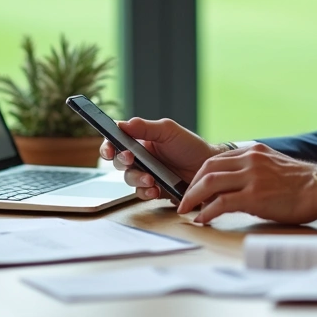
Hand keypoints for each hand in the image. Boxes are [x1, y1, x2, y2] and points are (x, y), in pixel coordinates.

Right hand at [98, 117, 220, 201]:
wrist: (208, 167)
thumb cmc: (190, 146)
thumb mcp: (168, 131)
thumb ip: (144, 128)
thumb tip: (122, 124)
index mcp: (140, 139)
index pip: (116, 140)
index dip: (107, 145)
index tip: (109, 150)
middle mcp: (140, 157)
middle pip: (118, 160)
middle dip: (121, 161)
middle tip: (130, 160)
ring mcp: (146, 173)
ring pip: (129, 178)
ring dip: (136, 178)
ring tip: (150, 178)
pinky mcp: (154, 189)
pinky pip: (141, 193)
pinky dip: (145, 192)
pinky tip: (155, 189)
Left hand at [176, 143, 316, 224]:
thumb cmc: (301, 183)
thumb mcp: (273, 166)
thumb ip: (254, 170)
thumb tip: (236, 185)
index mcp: (253, 152)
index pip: (217, 159)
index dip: (200, 174)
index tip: (194, 187)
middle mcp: (250, 160)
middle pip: (208, 168)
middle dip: (191, 185)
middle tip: (184, 200)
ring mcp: (251, 177)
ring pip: (210, 183)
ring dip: (193, 198)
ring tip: (186, 209)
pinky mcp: (254, 196)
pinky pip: (221, 203)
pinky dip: (207, 211)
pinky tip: (203, 219)